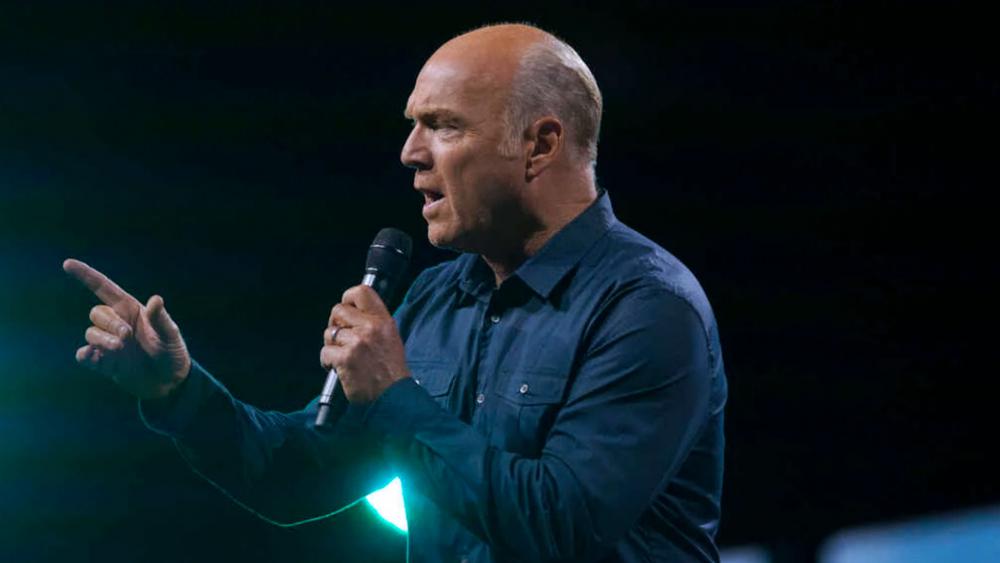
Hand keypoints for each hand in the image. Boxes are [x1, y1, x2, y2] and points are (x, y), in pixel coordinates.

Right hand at [63, 258, 190, 399]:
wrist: (169, 381)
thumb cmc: (172, 352)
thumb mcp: (170, 334)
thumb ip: (160, 319)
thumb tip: (156, 299)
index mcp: (130, 310)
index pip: (103, 288)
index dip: (86, 275)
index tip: (68, 264)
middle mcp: (117, 323)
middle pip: (96, 313)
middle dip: (109, 323)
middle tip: (127, 336)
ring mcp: (108, 343)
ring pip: (90, 333)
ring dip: (102, 340)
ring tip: (121, 349)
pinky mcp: (103, 362)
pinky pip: (84, 355)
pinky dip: (86, 356)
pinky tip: (97, 359)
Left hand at [320, 285, 409, 402]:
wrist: (393, 396)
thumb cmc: (391, 370)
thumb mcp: (390, 337)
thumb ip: (373, 322)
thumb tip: (351, 311)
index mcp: (383, 320)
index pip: (361, 292)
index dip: (347, 297)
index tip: (345, 309)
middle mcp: (370, 327)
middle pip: (338, 310)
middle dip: (335, 324)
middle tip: (340, 338)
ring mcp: (357, 342)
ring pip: (329, 332)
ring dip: (332, 345)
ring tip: (343, 356)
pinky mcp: (345, 358)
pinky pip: (325, 352)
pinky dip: (327, 361)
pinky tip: (337, 367)